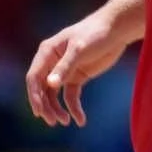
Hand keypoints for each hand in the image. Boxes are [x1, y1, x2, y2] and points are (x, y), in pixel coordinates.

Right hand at [26, 9, 130, 126]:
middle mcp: (52, 63)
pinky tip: (80, 120)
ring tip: (66, 122)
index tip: (39, 112)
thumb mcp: (80, 49)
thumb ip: (65, 66)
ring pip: (55, 95)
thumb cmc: (96, 34)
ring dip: (58, 109)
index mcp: (47, 53)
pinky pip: (71, 96)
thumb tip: (50, 85)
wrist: (117, 30)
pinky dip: (74, 108)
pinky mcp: (77, 77)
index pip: (34, 78)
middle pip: (43, 89)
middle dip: (46, 106)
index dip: (34, 96)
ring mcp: (65, 71)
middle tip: (53, 122)